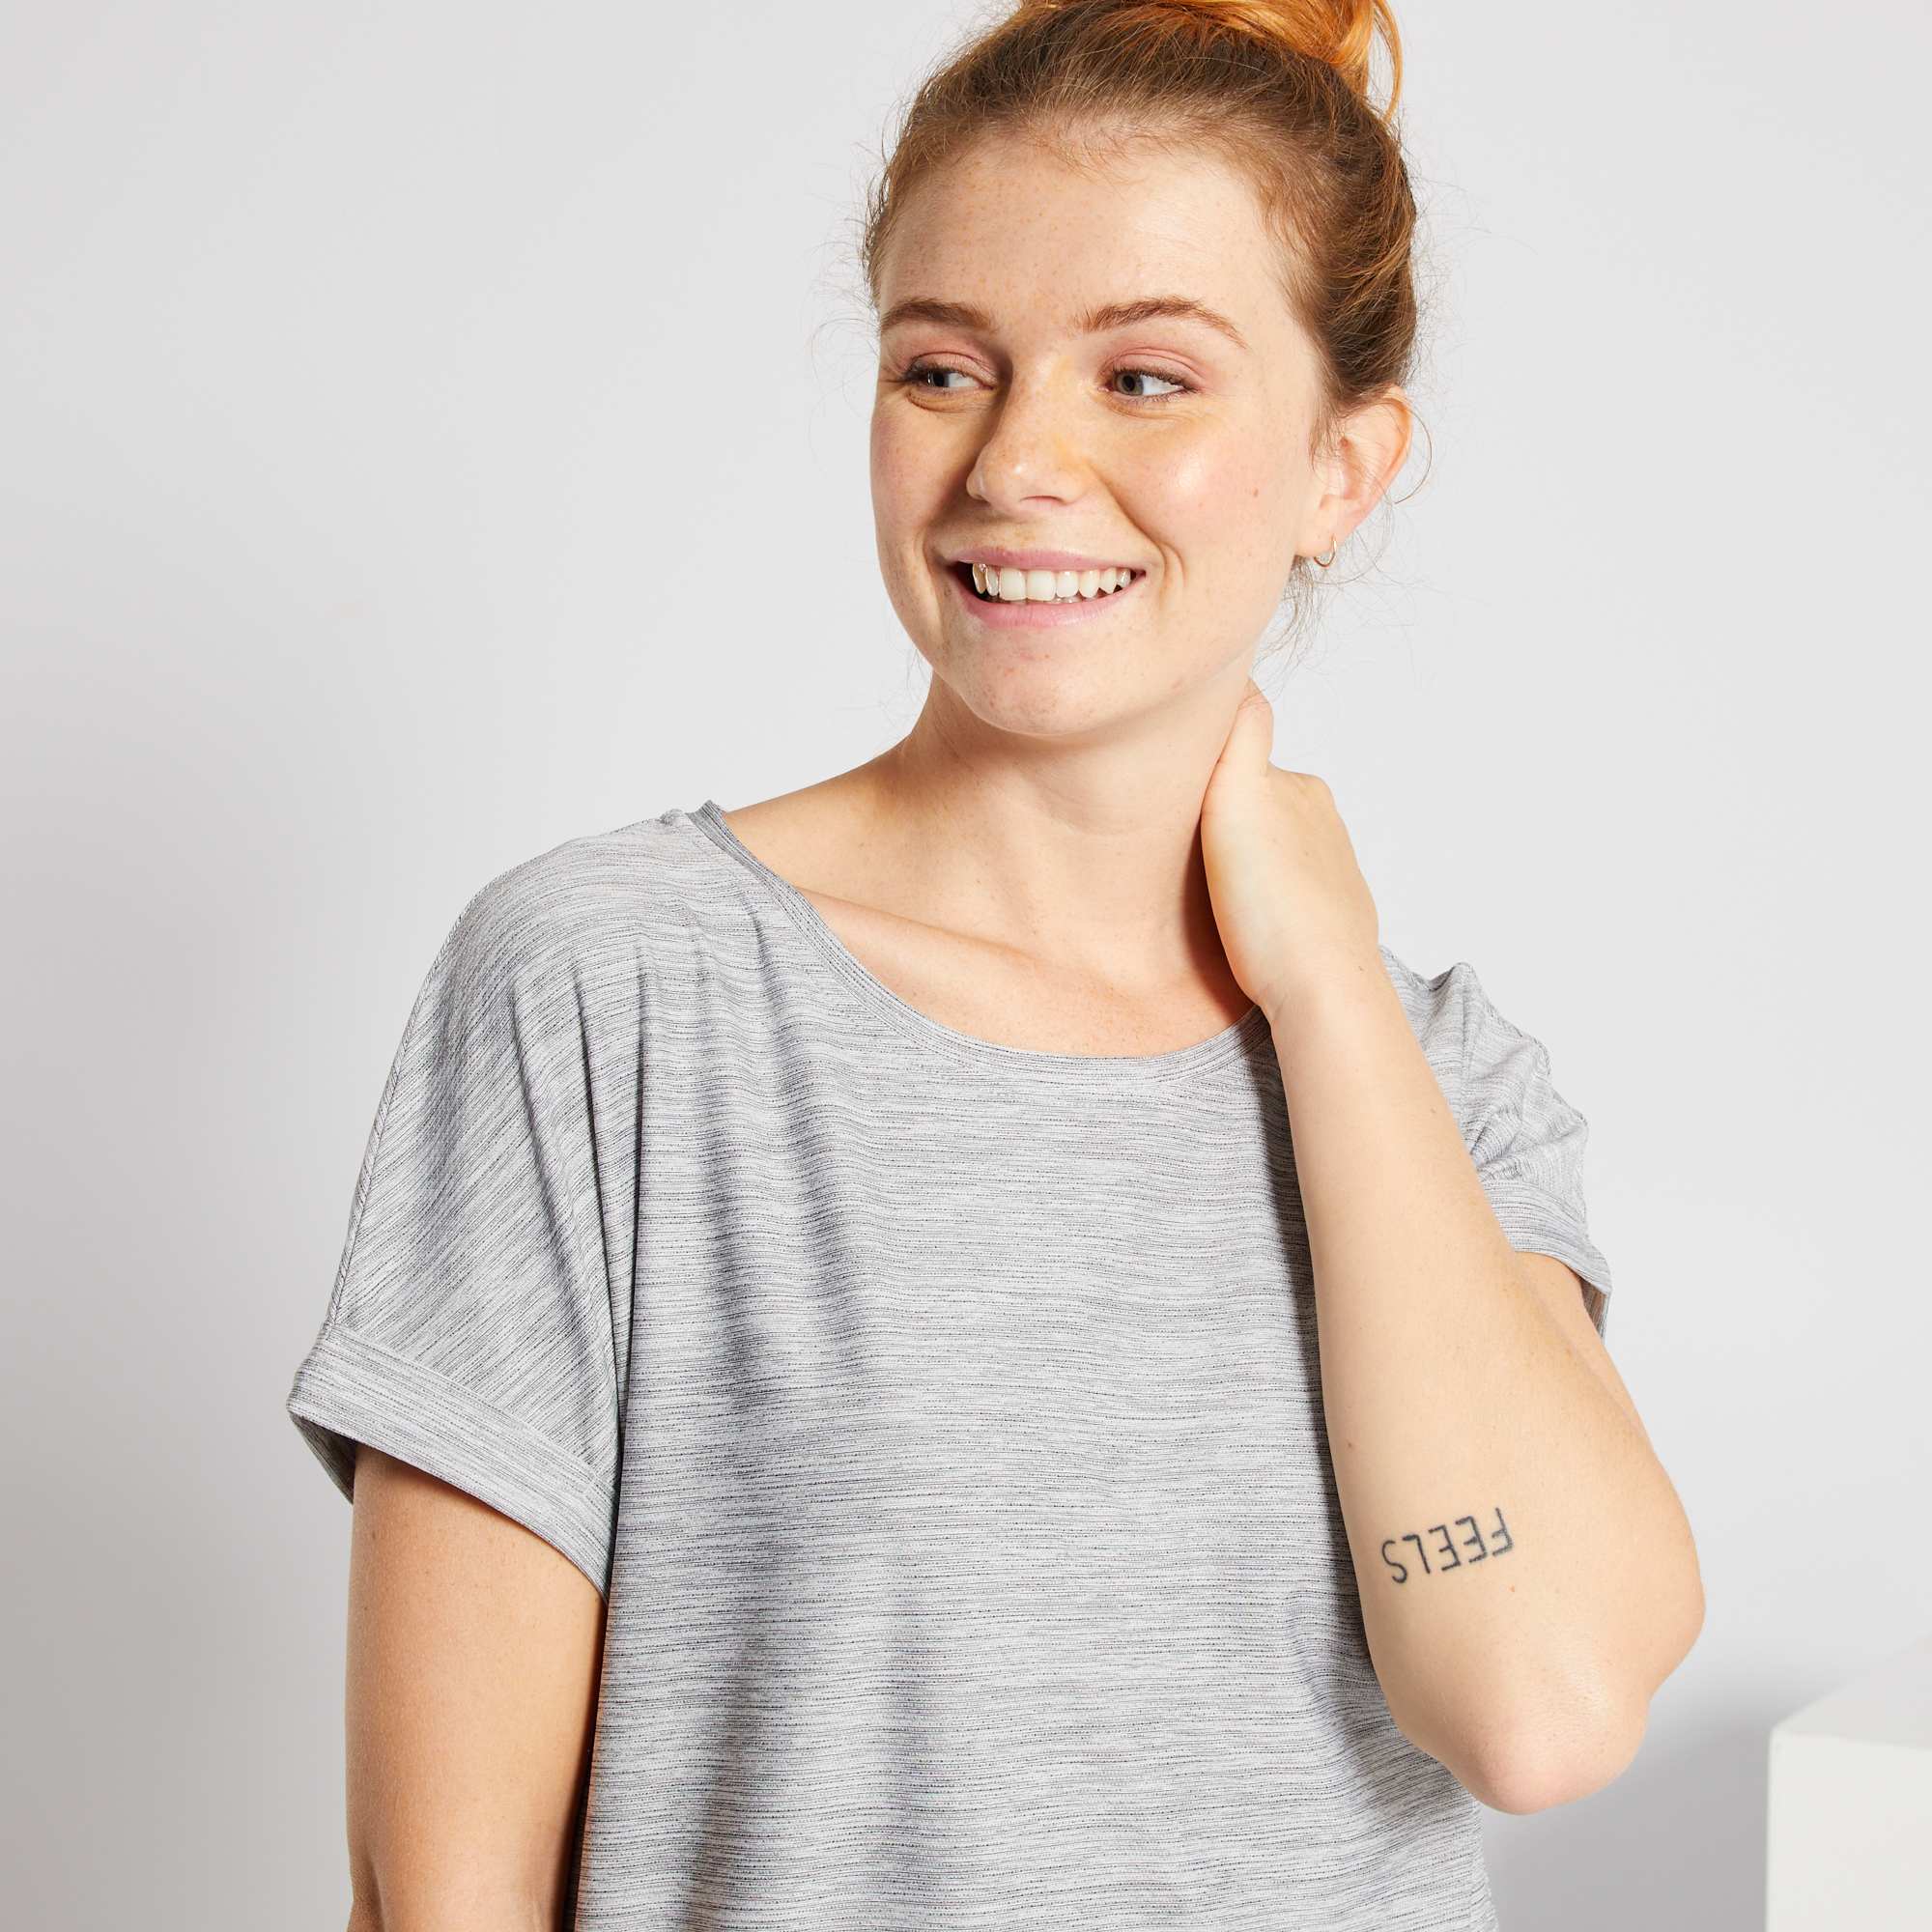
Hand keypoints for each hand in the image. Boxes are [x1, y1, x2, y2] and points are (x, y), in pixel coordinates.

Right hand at [1200, 677, 1381, 1018]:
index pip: (1243, 759)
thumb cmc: (1272, 909)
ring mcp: (1331, 876)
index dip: (1204, 773)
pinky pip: (1286, 898)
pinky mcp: (1330, 923)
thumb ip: (1240, 732)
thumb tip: (1238, 677)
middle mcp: (1325, 825)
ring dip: (1242, 864)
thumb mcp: (1241, 799)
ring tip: (1210, 891)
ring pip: (1271, 854)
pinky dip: (1263, 901)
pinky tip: (1244, 925)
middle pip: (1257, 807)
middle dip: (1223, 820)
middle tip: (1182, 849)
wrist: (1320, 991)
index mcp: (1303, 791)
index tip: (1170, 791)